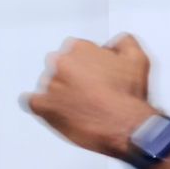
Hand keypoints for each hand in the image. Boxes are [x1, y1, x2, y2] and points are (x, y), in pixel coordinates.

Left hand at [25, 34, 155, 158]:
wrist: (125, 126)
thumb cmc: (129, 96)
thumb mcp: (137, 58)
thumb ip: (122, 42)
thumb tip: (113, 43)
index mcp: (79, 48)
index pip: (76, 50)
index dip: (87, 63)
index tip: (94, 74)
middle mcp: (60, 63)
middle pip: (60, 65)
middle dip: (72, 76)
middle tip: (87, 91)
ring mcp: (50, 85)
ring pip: (49, 84)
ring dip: (59, 92)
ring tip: (78, 106)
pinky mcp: (43, 107)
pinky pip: (32, 102)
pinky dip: (39, 105)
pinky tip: (51, 110)